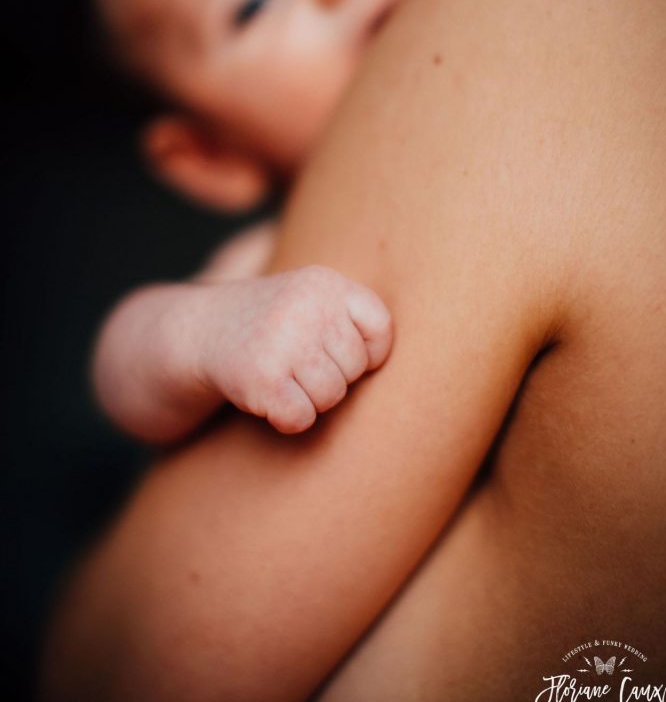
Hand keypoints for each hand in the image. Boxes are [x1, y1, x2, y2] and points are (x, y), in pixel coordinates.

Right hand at [197, 266, 392, 432]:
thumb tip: (428, 367)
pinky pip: (301, 418)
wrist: (199, 331)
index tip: (335, 351)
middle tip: (297, 363)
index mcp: (325, 282)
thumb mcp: (313, 299)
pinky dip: (286, 418)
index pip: (380, 329)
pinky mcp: (261, 377)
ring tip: (282, 375)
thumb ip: (356, 318)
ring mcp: (282, 340)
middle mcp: (305, 305)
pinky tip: (267, 395)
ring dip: (309, 398)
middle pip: (355, 369)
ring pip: (331, 397)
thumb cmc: (273, 323)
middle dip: (331, 377)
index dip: (365, 352)